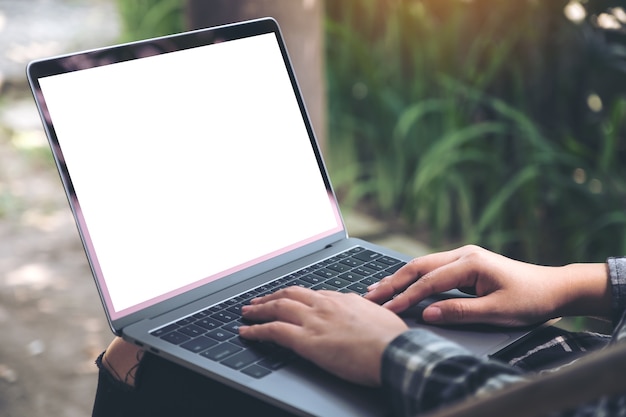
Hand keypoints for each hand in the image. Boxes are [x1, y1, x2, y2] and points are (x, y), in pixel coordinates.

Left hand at [239, 286, 407, 385]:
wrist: (395, 351)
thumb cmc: (393, 339)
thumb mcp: (380, 315)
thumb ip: (364, 310)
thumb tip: (362, 310)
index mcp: (342, 299)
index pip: (311, 294)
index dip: (294, 297)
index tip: (287, 300)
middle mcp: (324, 304)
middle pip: (290, 294)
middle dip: (270, 297)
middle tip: (257, 301)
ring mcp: (314, 320)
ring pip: (277, 308)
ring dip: (258, 309)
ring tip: (246, 313)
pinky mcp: (306, 340)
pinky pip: (273, 330)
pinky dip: (255, 330)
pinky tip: (246, 332)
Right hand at [365, 245, 609, 326]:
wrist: (554, 287)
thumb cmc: (530, 299)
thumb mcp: (496, 311)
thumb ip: (460, 312)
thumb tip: (428, 314)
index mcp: (470, 262)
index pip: (429, 282)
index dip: (406, 297)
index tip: (387, 310)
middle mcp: (463, 254)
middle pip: (418, 267)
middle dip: (393, 282)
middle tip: (370, 296)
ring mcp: (463, 256)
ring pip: (422, 266)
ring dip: (399, 278)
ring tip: (377, 290)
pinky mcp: (465, 264)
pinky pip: (432, 270)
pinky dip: (413, 278)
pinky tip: (401, 285)